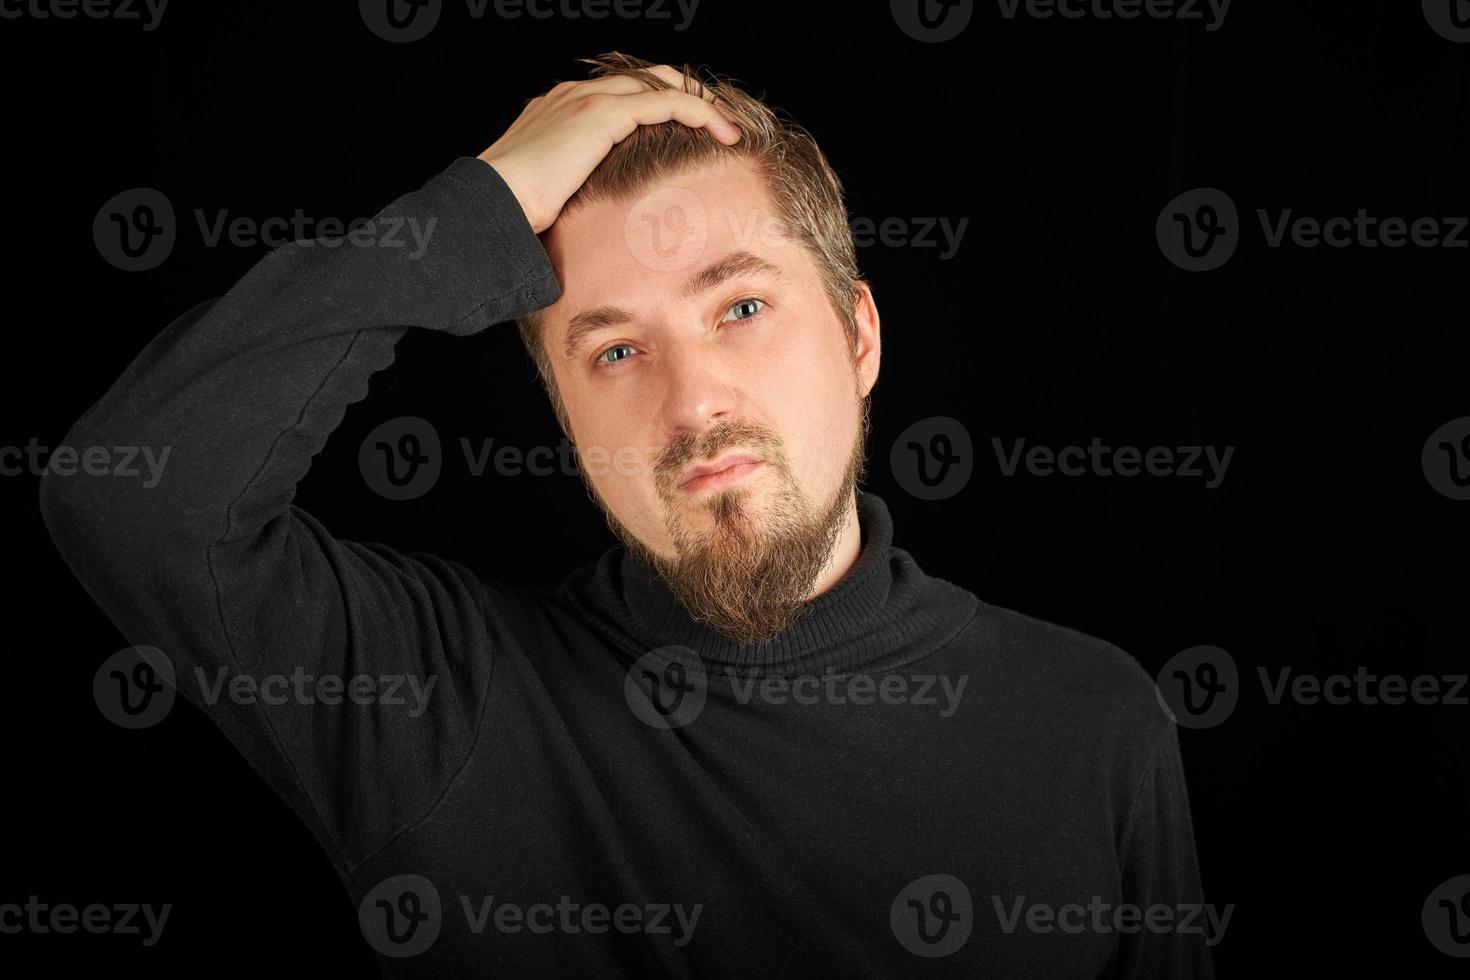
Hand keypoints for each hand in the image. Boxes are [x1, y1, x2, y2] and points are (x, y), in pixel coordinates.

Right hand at [478, 64, 741, 234]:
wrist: (491, 204)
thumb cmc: (513, 211)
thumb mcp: (551, 193)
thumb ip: (576, 187)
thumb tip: (598, 216)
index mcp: (563, 108)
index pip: (625, 91)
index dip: (664, 103)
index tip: (693, 129)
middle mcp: (577, 94)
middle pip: (649, 77)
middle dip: (690, 95)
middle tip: (721, 122)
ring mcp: (589, 99)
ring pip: (664, 84)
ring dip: (704, 102)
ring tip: (732, 127)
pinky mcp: (603, 114)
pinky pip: (668, 102)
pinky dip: (703, 113)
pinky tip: (726, 133)